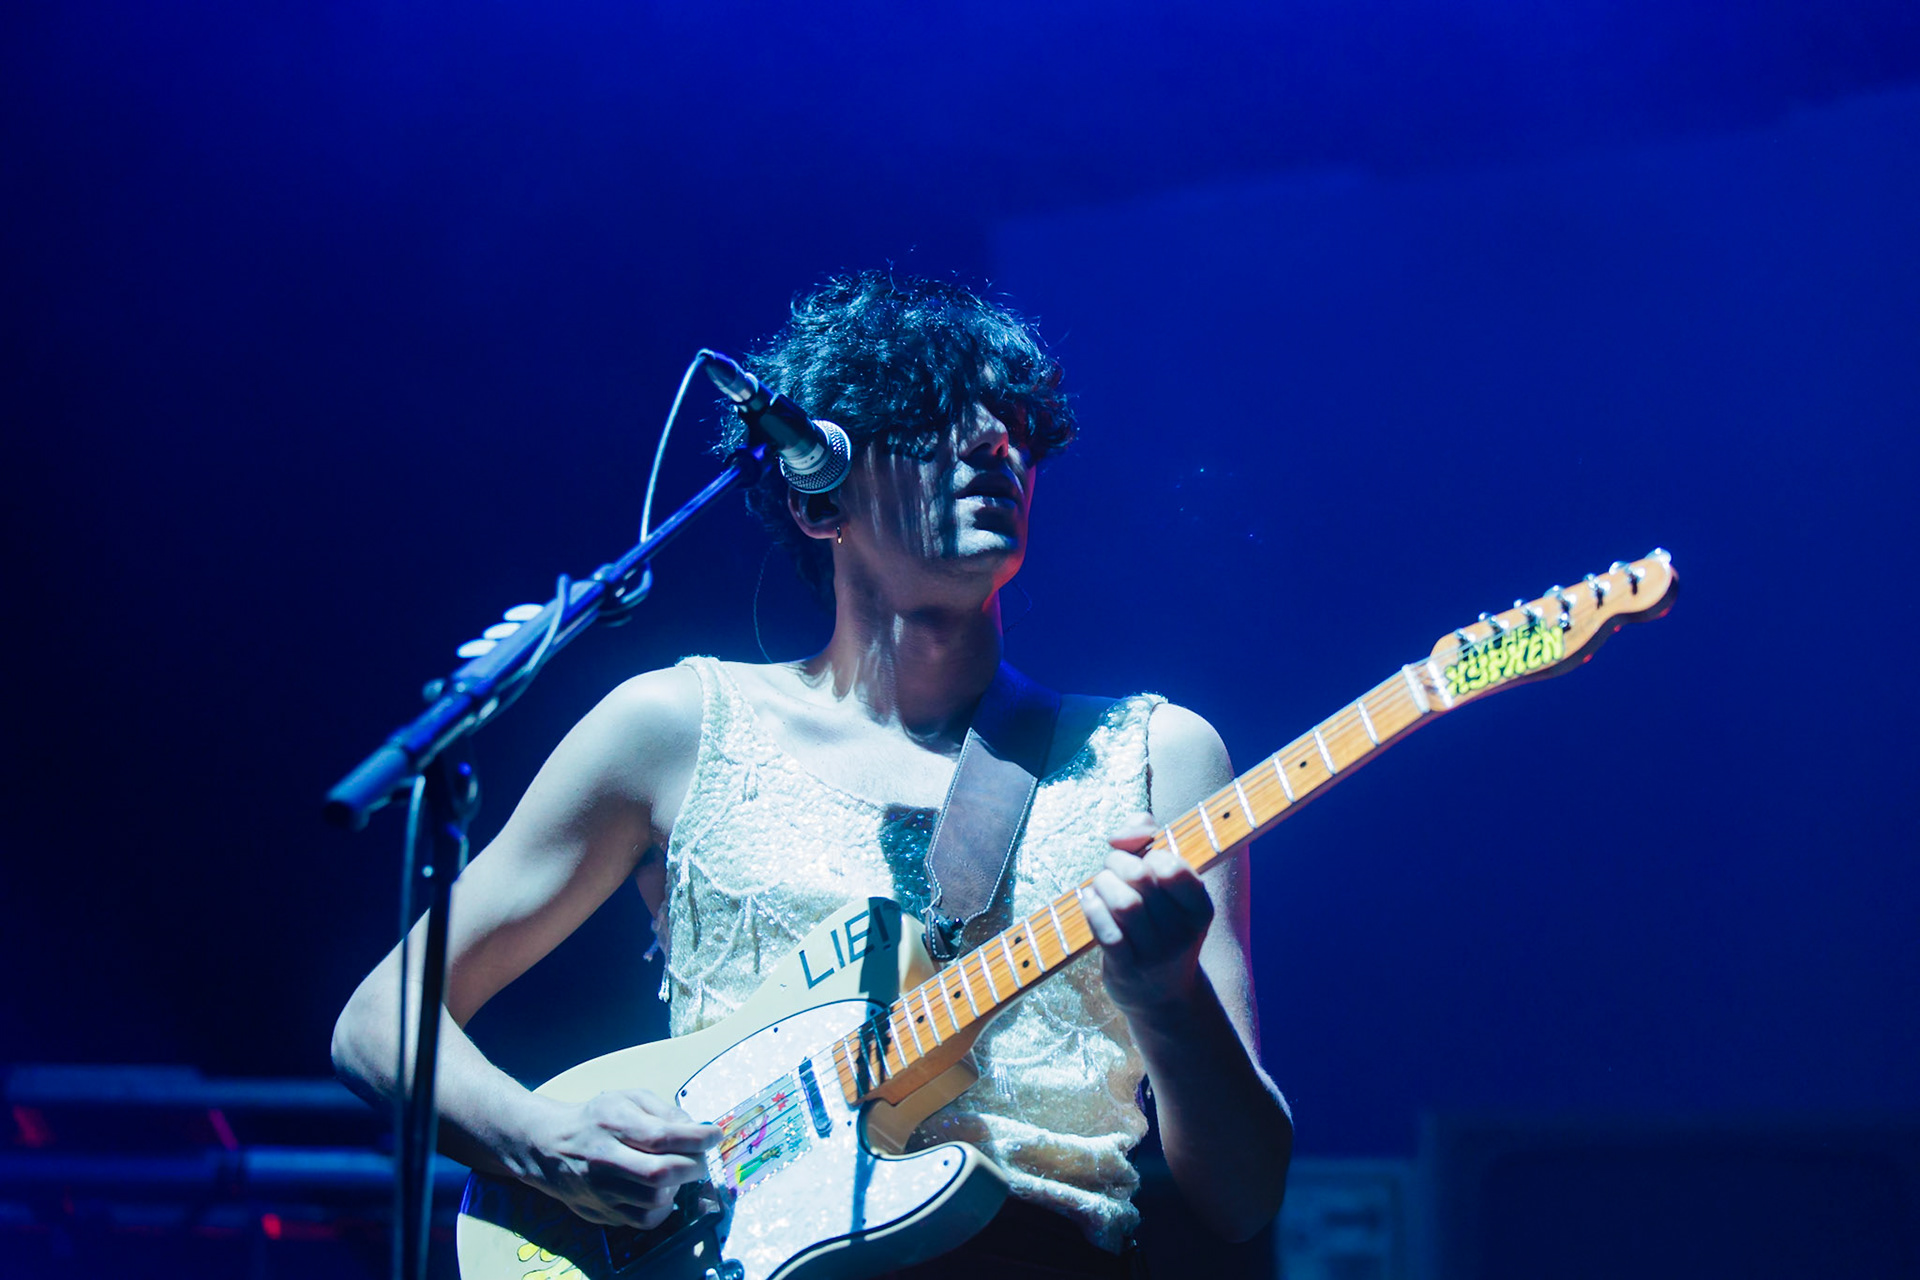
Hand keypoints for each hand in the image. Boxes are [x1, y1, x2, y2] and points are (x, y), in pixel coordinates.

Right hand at [516, 1089, 721, 1229]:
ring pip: (655, 1200)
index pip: (662, 1136)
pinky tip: (663, 1191)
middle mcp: (604, 1159)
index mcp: (612, 1124)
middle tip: (701, 1158)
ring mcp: (600, 1190)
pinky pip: (643, 1220)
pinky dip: (662, 1208)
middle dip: (694, 1166)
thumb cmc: (596, 1118)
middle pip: (660, 1173)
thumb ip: (663, 1110)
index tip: (715, 1134)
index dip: (697, 1138)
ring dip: (679, 1187)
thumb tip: (696, 1129)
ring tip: (679, 1172)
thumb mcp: (628, 1099)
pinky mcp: (600, 1212)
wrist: (549, 1146)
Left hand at [1078, 812, 1215, 1020]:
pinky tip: (1090, 903)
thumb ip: (1149, 836)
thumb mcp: (1168, 885)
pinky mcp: (1128, 970)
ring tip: (1099, 886)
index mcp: (1200, 908)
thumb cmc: (1159, 924)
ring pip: (1124, 903)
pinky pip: (1106, 931)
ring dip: (1102, 884)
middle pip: (1140, 878)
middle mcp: (1183, 932)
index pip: (1172, 865)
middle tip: (1111, 870)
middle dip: (1116, 863)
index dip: (1147, 851)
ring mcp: (1156, 954)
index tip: (1139, 857)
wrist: (1163, 997)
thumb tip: (1121, 834)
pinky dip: (1091, 909)